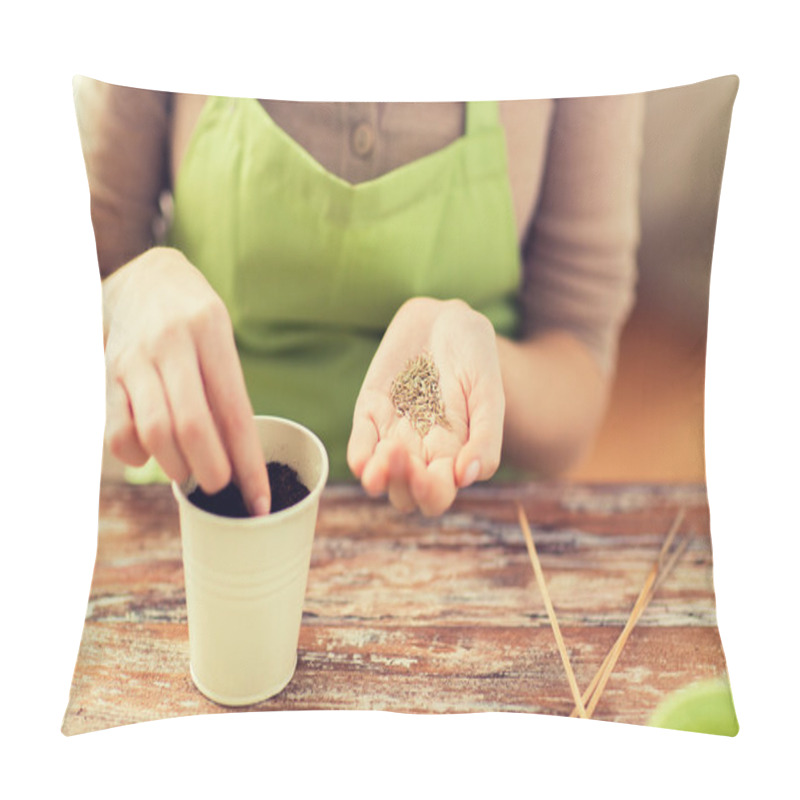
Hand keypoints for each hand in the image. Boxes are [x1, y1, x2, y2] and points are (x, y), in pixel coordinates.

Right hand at [102, 247, 270, 514]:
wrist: (141, 276)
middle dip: (212, 470)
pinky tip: (152, 456)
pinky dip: (137, 456)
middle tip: (221, 486)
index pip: (235, 411)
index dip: (248, 463)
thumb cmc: (195, 318)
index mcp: (211, 332)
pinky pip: (119, 430)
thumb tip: (237, 458)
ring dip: (176, 466)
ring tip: (190, 474)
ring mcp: (135, 359)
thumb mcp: (220, 338)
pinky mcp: (109, 373)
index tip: (260, 499)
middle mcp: (171, 343)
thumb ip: (224, 389)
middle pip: (193, 426)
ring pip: (155, 431)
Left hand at [347, 297, 504, 515]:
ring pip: (380, 478)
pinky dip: (360, 458)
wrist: (445, 318)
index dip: (432, 494)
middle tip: (405, 456)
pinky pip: (360, 447)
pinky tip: (366, 457)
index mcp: (453, 453)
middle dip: (404, 486)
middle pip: (406, 495)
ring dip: (380, 477)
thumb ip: (485, 437)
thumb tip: (468, 477)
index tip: (431, 473)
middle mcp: (421, 451)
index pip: (438, 495)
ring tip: (385, 456)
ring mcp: (392, 434)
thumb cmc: (475, 355)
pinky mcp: (370, 413)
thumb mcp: (489, 392)